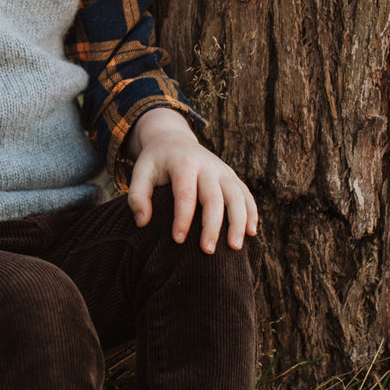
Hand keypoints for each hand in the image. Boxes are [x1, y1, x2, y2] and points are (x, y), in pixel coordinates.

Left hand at [126, 108, 257, 253]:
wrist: (173, 139)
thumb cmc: (155, 161)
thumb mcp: (140, 171)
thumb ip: (137, 195)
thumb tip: (142, 222)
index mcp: (183, 163)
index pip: (185, 194)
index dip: (183, 218)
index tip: (177, 240)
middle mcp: (207, 165)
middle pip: (214, 197)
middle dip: (212, 225)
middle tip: (207, 251)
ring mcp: (223, 170)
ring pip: (237, 196)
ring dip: (238, 222)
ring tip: (234, 247)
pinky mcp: (232, 176)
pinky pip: (246, 195)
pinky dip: (252, 213)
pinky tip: (251, 233)